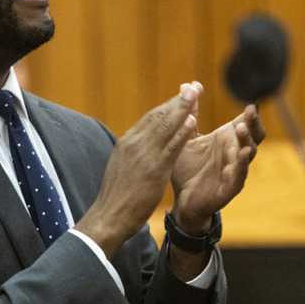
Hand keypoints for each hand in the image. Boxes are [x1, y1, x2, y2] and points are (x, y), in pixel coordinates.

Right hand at [75, 84, 201, 257]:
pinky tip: (193, 120)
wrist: (108, 217)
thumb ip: (134, 153)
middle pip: (159, 115)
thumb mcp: (123, 167)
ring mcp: (144, 155)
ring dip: (183, 107)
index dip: (168, 104)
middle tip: (194, 86)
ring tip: (196, 93)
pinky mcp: (154, 169)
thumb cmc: (116, 197)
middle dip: (178, 100)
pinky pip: (171, 147)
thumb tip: (142, 145)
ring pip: (166, 126)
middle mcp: (134, 143)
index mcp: (127, 142)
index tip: (181, 94)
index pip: (150, 117)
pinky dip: (182, 132)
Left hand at [170, 86, 264, 233]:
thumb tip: (189, 85)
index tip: (251, 101)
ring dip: (246, 140)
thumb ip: (190, 114)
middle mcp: (235, 154)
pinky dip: (242, 165)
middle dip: (253, 123)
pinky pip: (239, 176)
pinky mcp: (229, 188)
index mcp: (227, 140)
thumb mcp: (187, 137)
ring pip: (248, 154)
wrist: (181, 199)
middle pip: (253, 136)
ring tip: (240, 128)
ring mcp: (234, 170)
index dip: (251, 114)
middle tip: (250, 110)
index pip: (246, 123)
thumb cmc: (187, 168)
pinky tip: (243, 154)